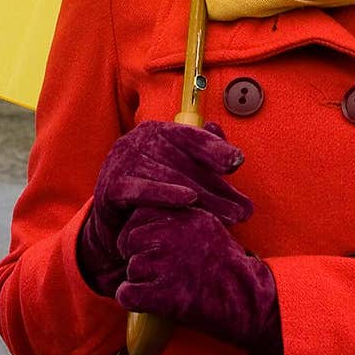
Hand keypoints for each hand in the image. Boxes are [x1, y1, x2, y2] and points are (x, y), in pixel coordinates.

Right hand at [78, 121, 251, 295]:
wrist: (115, 225)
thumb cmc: (153, 193)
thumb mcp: (181, 173)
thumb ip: (206, 163)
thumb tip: (236, 156)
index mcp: (157, 130)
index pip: (190, 135)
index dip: (214, 148)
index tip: (237, 162)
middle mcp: (137, 140)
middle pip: (184, 161)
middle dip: (217, 186)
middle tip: (243, 209)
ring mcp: (121, 161)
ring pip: (168, 176)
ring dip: (203, 196)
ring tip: (229, 216)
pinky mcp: (110, 186)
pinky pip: (141, 189)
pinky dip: (166, 193)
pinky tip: (189, 200)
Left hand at [115, 205, 282, 354]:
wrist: (248, 302)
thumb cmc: (227, 267)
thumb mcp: (208, 226)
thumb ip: (179, 217)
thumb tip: (146, 217)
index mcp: (186, 214)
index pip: (140, 214)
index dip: (139, 233)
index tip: (148, 247)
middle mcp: (175, 234)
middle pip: (130, 239)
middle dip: (136, 256)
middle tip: (154, 271)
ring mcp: (168, 263)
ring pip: (130, 268)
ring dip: (139, 280)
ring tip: (163, 287)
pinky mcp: (164, 294)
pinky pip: (127, 294)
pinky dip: (131, 300)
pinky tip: (147, 302)